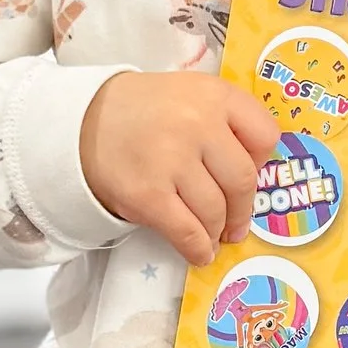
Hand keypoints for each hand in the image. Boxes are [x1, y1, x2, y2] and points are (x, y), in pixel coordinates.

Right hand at [80, 71, 282, 263]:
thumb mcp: (192, 94)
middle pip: (242, 181)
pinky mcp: (147, 194)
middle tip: (235, 224)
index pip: (265, 136)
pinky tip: (200, 253)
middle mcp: (197, 124)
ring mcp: (171, 160)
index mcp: (214, 95)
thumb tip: (257, 171)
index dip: (262, 162)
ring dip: (217, 231)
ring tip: (213, 235)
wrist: (82, 120)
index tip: (251, 174)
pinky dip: (198, 249)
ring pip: (215, 211)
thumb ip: (227, 121)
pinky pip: (187, 232)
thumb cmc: (146, 111)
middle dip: (242, 210)